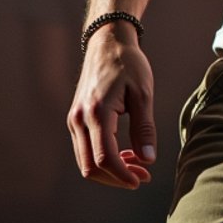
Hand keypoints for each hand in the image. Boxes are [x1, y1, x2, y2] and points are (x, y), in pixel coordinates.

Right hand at [67, 27, 156, 188]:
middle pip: (91, 166)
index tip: (141, 180)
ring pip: (85, 162)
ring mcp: (74, 120)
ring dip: (110, 171)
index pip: (105, 158)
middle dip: (117, 178)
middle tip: (143, 176)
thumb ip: (145, 128)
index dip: (122, 175)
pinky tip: (124, 154)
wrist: (107, 42)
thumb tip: (148, 160)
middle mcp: (79, 119)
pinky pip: (84, 150)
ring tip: (137, 166)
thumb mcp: (143, 94)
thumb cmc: (128, 64)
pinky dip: (102, 159)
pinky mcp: (76, 119)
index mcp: (97, 112)